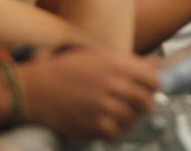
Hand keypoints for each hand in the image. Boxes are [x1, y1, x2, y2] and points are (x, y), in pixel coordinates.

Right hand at [20, 45, 159, 139]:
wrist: (35, 88)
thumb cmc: (64, 69)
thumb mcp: (96, 55)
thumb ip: (128, 61)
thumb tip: (155, 65)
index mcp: (117, 63)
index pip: (153, 80)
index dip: (152, 87)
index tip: (147, 91)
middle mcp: (115, 84)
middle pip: (146, 102)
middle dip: (144, 106)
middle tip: (135, 108)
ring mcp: (106, 106)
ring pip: (133, 120)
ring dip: (128, 121)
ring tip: (117, 117)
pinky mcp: (95, 125)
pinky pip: (116, 135)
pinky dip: (113, 133)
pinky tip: (105, 127)